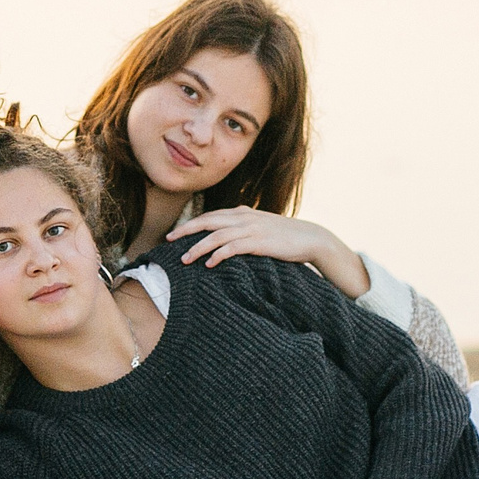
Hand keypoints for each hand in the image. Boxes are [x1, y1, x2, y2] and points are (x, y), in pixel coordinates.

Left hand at [167, 208, 368, 297]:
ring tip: (184, 260)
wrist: (310, 238)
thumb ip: (243, 225)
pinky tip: (208, 265)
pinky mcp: (259, 242)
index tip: (173, 235)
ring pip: (216, 236)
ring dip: (198, 248)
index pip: (209, 216)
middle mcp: (243, 218)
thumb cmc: (284, 236)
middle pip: (207, 222)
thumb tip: (226, 233)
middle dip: (185, 231)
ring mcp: (251, 229)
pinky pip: (233, 248)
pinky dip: (218, 255)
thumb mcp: (260, 226)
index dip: (189, 224)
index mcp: (242, 213)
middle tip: (167, 241)